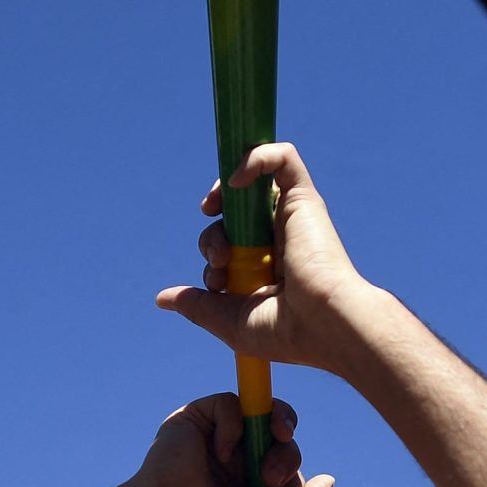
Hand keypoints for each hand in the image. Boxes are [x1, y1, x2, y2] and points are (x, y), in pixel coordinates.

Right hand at [110, 393, 334, 486]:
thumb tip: (328, 478)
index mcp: (253, 480)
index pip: (289, 457)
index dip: (292, 471)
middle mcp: (238, 455)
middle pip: (281, 433)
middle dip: (288, 455)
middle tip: (271, 480)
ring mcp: (219, 435)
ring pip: (262, 411)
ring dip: (272, 434)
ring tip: (261, 464)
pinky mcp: (198, 418)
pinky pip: (231, 403)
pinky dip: (234, 426)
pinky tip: (221, 453)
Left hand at [155, 143, 389, 376]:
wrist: (323, 324)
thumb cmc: (285, 330)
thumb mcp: (229, 320)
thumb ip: (198, 305)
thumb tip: (163, 299)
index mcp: (266, 266)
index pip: (229, 241)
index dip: (212, 250)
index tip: (214, 279)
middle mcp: (279, 238)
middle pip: (232, 215)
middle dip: (213, 235)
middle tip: (219, 259)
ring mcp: (291, 216)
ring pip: (252, 182)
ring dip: (223, 194)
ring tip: (214, 213)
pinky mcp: (304, 198)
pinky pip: (283, 157)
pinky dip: (257, 157)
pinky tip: (234, 182)